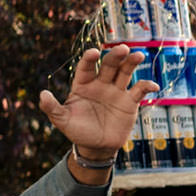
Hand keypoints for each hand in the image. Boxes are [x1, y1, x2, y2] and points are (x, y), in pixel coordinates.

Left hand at [41, 45, 154, 160]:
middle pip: (108, 65)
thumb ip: (52, 107)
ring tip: (139, 55)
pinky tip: (153, 86)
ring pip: (125, 72)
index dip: (89, 59)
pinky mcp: (129, 102)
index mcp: (83, 84)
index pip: (86, 67)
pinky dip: (147, 86)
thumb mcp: (62, 120)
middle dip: (115, 56)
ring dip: (132, 63)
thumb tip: (42, 94)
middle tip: (123, 48)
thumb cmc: (77, 131)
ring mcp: (116, 92)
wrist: (97, 146)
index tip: (95, 53)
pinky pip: (139, 91)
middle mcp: (100, 84)